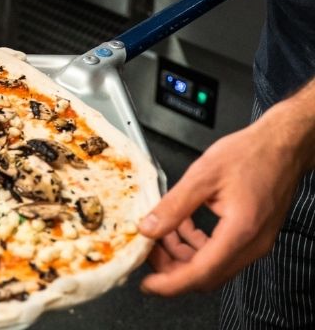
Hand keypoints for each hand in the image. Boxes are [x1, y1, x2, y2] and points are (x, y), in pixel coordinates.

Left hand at [139, 115, 305, 294]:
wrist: (281, 146)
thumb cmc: (250, 154)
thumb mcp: (202, 175)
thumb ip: (173, 205)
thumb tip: (148, 228)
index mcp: (240, 232)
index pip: (201, 273)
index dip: (171, 283)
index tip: (148, 285)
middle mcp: (252, 245)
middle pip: (207, 275)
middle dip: (173, 267)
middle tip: (149, 250)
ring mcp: (255, 242)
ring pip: (213, 264)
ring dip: (184, 254)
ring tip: (161, 232)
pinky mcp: (253, 235)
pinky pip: (222, 251)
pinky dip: (198, 243)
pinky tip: (184, 224)